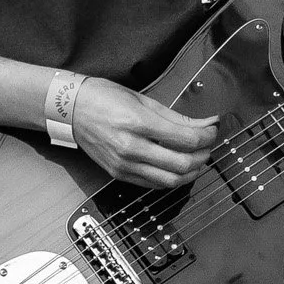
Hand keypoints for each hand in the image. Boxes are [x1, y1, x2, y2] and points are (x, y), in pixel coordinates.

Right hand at [67, 78, 219, 187]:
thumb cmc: (102, 98)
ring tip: (196, 159)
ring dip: (191, 172)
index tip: (212, 130)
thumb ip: (176, 117)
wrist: (70, 109)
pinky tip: (176, 167)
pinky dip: (171, 179)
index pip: (186, 139)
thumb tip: (203, 124)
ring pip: (171, 181)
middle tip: (207, 145)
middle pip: (182, 164)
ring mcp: (124, 164)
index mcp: (138, 123)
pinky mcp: (119, 174)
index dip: (207, 136)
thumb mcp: (142, 100)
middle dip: (203, 155)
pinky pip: (154, 185)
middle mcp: (131, 147)